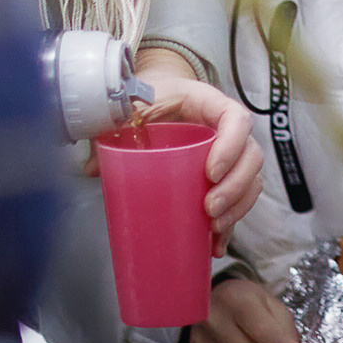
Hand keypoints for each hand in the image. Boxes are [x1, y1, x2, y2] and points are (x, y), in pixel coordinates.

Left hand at [87, 46, 260, 255]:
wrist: (157, 97)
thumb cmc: (149, 97)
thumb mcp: (134, 104)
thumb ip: (114, 126)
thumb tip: (91, 169)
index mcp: (210, 104)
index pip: (236, 119)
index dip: (231, 145)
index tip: (211, 171)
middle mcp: (227, 129)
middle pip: (251, 156)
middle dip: (236, 187)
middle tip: (210, 209)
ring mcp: (230, 154)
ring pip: (251, 181)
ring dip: (238, 207)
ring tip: (214, 227)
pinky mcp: (222, 178)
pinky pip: (238, 201)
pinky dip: (230, 225)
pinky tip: (216, 245)